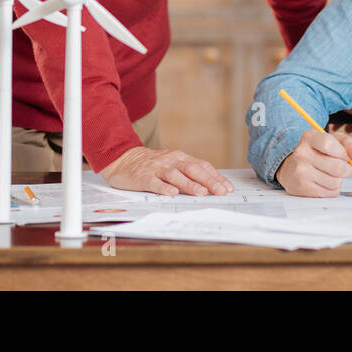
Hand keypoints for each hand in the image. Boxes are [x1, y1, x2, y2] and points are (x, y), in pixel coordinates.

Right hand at [100, 146, 234, 195]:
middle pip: (192, 169)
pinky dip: (164, 188)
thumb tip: (212, 186)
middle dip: (208, 181)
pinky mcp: (143, 177)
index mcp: (180, 158)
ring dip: (189, 184)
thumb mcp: (172, 164)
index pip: (202, 166)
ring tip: (201, 193)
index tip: (228, 188)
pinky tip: (172, 193)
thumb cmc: (152, 166)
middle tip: (221, 192)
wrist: (123, 159)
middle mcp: (171, 161)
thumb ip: (189, 173)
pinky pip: (154, 183)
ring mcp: (157, 168)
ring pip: (176, 175)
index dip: (216, 177)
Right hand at [275, 129, 351, 196]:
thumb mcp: (332, 140)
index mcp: (309, 137)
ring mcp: (300, 172)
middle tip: (344, 168)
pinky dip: (332, 189)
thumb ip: (348, 143)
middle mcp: (302, 153)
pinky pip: (329, 192)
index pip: (329, 144)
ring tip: (330, 175)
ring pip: (335, 182)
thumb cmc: (316, 153)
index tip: (345, 156)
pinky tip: (324, 183)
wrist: (290, 169)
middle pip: (337, 167)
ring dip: (338, 180)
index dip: (343, 153)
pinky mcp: (302, 188)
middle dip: (347, 170)